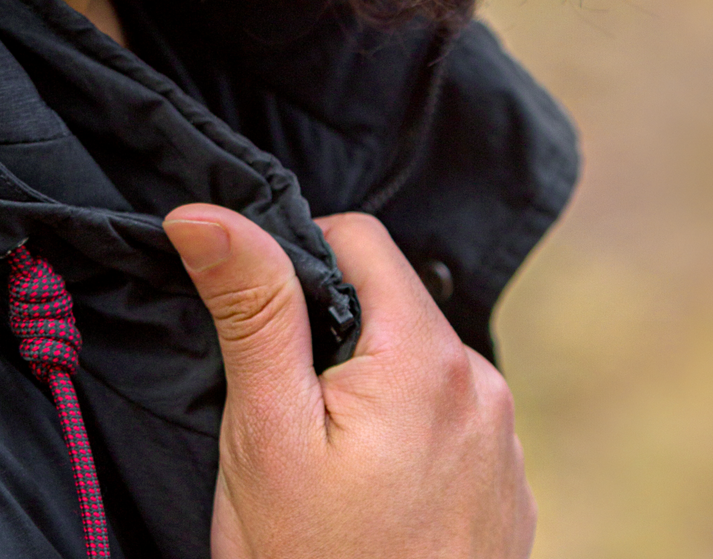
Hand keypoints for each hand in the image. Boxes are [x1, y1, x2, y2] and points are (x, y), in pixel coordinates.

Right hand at [163, 206, 533, 558]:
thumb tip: (204, 210)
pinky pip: (445, 424)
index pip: (359, 238)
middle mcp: (485, 390)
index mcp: (429, 359)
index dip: (295, 260)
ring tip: (324, 469)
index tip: (260, 330)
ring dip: (367, 387)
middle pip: (389, 303)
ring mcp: (505, 449)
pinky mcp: (507, 497)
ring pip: (415, 364)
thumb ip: (251, 306)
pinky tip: (366, 502)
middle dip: (329, 334)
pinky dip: (402, 437)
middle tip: (283, 414)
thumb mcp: (265, 431)